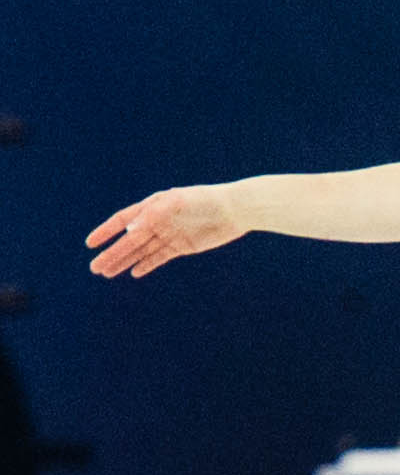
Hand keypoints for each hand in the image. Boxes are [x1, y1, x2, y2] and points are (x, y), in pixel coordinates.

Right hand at [88, 185, 247, 278]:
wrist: (234, 209)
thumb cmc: (204, 201)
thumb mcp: (176, 205)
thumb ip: (152, 216)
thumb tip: (130, 232)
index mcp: (152, 206)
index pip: (122, 220)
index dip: (106, 232)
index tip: (90, 244)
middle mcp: (157, 220)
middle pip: (129, 241)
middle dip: (112, 254)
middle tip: (95, 268)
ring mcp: (169, 234)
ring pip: (141, 251)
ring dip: (124, 262)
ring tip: (107, 273)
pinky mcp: (182, 246)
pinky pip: (159, 257)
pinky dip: (147, 264)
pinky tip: (134, 272)